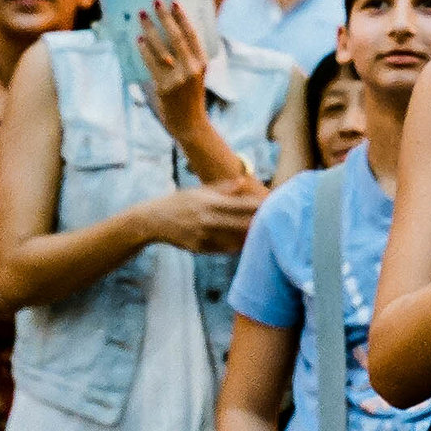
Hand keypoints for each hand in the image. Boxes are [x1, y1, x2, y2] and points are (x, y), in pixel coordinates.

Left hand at [137, 2, 210, 145]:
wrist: (189, 124)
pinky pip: (151, 63)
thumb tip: (168, 33)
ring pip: (161, 48)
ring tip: (142, 16)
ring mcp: (178, 78)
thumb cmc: (190, 97)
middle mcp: (192, 68)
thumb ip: (187, 57)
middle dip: (164, 17)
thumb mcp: (195, 75)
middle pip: (176, 37)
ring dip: (149, 29)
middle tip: (155, 2)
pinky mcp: (164, 87)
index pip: (192, 34)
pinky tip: (139, 40)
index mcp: (202, 62)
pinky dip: (144, 50)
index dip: (182, 16)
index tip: (173, 2)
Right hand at [151, 176, 269, 253]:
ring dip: (251, 238)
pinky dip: (237, 247)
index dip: (260, 206)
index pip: (242, 205)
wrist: (153, 221)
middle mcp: (208, 219)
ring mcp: (204, 236)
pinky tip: (247, 244)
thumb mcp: (199, 191)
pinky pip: (224, 249)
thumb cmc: (179, 202)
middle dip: (260, 224)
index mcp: (210, 202)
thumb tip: (244, 181)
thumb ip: (223, 188)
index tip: (274, 205)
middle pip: (242, 224)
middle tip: (277, 223)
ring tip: (266, 235)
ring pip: (236, 240)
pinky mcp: (200, 248)